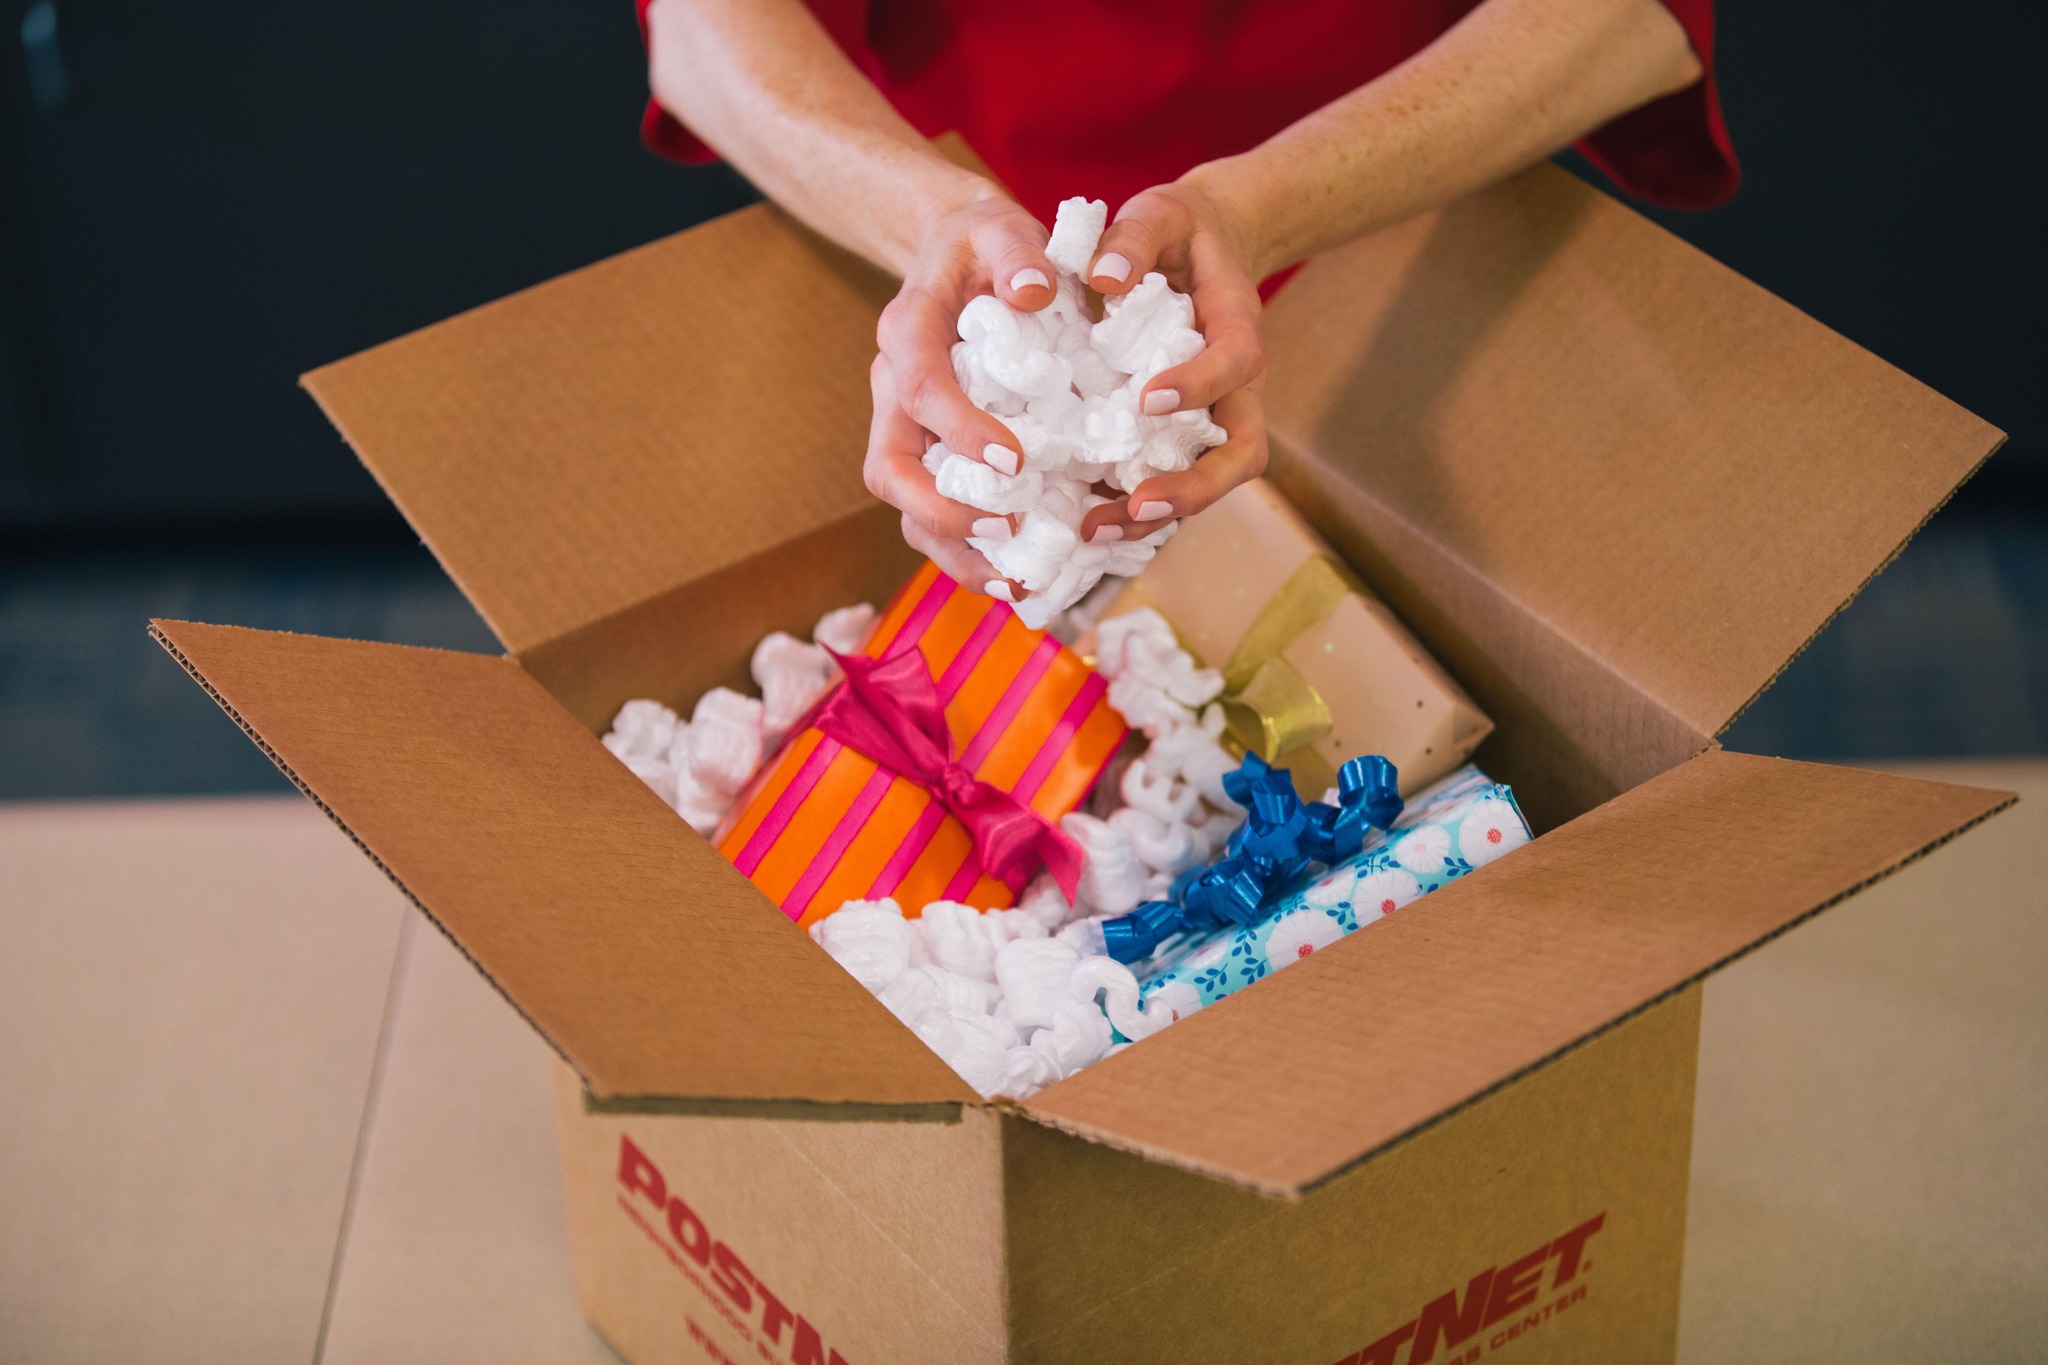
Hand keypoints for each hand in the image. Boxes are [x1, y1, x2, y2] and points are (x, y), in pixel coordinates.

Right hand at [863, 185, 1057, 597]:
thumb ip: (1018, 250)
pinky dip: (968, 552)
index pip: (918, 389)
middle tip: (1006, 532)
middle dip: (942, 511)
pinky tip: (1017, 577)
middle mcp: (893, 390)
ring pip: (905, 506)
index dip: (959, 430)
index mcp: (907, 333)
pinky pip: (931, 515)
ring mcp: (904, 429)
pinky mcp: (929, 454)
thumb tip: (1034, 290)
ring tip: (1015, 581)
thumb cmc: (985, 245)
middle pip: (890, 467)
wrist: (957, 254)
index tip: (1015, 461)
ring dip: (953, 550)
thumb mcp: (1002, 226)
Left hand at [1076, 176, 1269, 545]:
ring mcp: (1216, 416)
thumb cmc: (1178, 231)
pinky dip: (1136, 511)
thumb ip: (1133, 238)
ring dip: (1160, 515)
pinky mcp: (1187, 434)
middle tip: (1136, 506)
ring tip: (1095, 531)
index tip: (1148, 400)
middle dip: (1193, 488)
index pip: (1236, 363)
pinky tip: (1085, 524)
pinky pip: (1174, 481)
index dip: (1199, 385)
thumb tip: (1103, 276)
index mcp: (1237, 326)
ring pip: (1210, 480)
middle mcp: (1238, 385)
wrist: (1205, 247)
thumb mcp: (1158, 213)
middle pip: (1242, 453)